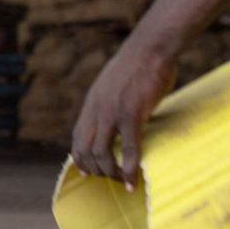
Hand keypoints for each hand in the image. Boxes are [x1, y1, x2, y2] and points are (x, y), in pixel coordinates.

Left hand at [70, 39, 176, 188]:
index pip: (78, 136)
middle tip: (108, 180)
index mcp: (93, 101)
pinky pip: (128, 149)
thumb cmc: (140, 63)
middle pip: (85, 149)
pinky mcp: (132, 114)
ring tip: (122, 182)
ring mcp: (113, 112)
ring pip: (102, 153)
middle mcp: (97, 109)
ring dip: (111, 173)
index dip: (79, 157)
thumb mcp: (115, 83)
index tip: (86, 172)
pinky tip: (134, 181)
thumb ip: (112, 100)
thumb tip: (119, 112)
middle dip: (93, 169)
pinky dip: (129, 169)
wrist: (151, 47)